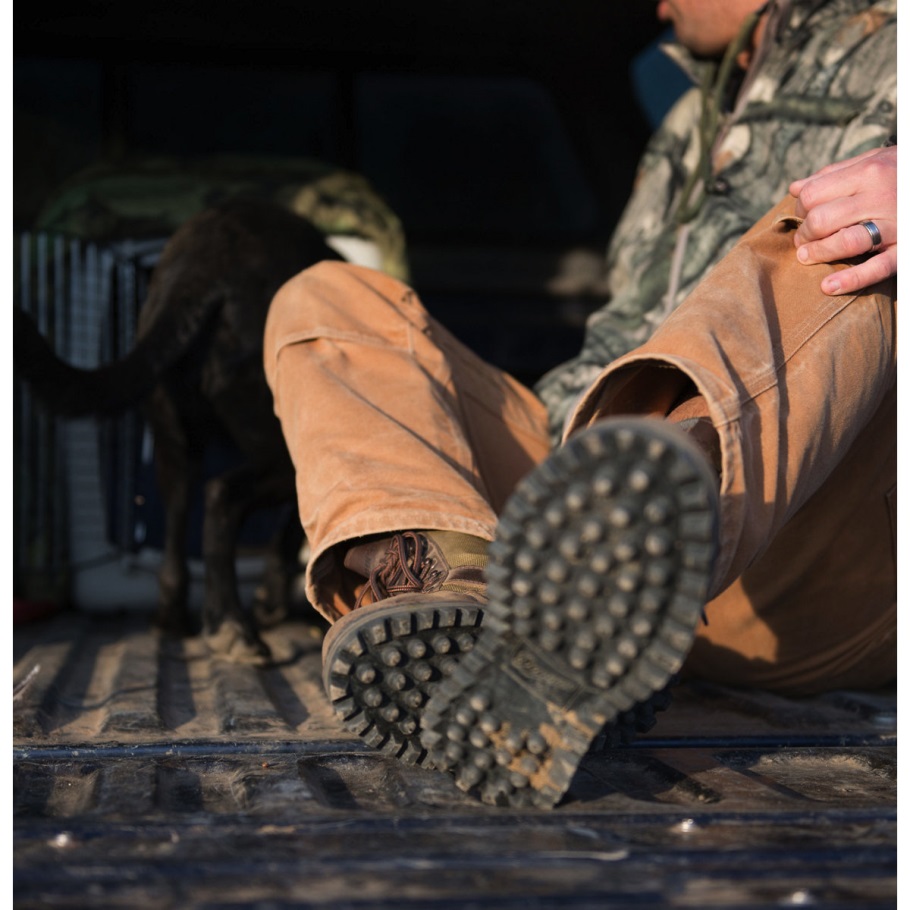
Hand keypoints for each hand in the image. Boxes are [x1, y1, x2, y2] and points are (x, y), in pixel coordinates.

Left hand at [788, 145, 896, 295]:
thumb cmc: (900, 171)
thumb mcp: (873, 160)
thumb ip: (834, 173)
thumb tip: (795, 188)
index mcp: (868, 172)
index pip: (812, 195)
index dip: (800, 209)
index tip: (803, 217)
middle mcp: (881, 196)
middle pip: (821, 220)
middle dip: (804, 234)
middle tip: (803, 241)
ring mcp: (895, 224)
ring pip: (845, 242)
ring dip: (819, 253)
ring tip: (807, 257)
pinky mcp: (905, 249)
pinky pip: (877, 268)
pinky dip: (850, 280)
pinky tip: (828, 287)